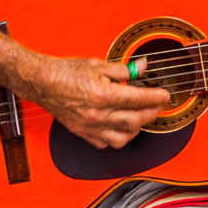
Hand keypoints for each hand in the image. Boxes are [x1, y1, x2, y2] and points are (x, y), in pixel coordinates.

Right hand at [14, 56, 171, 148]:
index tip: (165, 95)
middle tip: (157, 105)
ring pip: (122, 138)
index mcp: (103, 95)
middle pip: (134, 120)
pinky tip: (121, 128)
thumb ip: (123, 70)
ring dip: (136, 129)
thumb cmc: (66, 72)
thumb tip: (142, 67)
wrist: (42, 82)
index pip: (138, 99)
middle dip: (151, 113)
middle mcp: (97, 114)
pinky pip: (105, 143)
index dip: (156, 98)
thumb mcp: (98, 65)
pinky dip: (117, 138)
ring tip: (141, 117)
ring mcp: (89, 127)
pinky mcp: (82, 133)